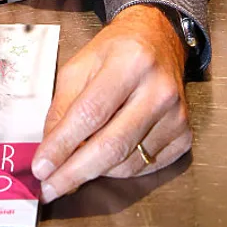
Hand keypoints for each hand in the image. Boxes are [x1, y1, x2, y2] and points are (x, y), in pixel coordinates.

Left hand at [32, 5, 190, 199]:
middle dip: (75, 172)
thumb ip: (63, 106)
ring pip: (126, 163)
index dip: (63, 144)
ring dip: (94, 171)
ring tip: (73, 166)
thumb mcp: (80, 65)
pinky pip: (144, 167)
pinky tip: (104, 158)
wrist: (159, 39)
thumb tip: (49, 151)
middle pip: (112, 145)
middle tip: (50, 188)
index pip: (91, 113)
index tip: (41, 168)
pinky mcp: (184, 135)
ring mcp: (176, 116)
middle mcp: (159, 90)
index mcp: (130, 62)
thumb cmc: (116, 50)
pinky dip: (118, 169)